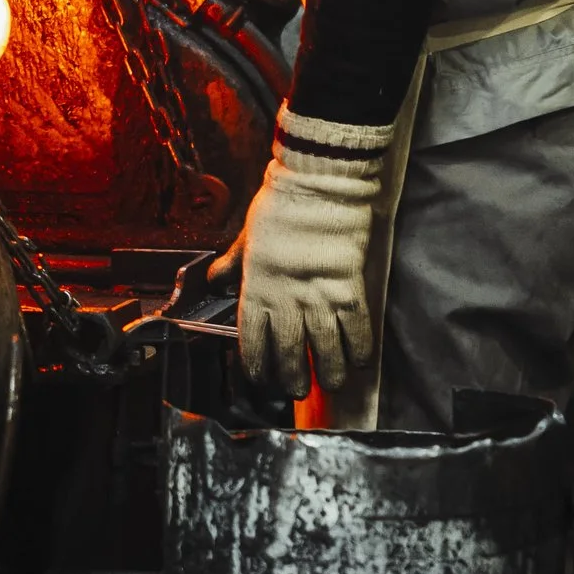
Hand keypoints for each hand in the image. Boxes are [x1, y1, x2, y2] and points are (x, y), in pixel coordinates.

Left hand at [237, 124, 390, 401]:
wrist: (319, 184)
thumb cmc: (280, 206)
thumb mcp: (247, 235)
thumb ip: (233, 264)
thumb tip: (215, 280)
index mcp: (257, 288)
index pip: (253, 341)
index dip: (257, 366)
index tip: (261, 378)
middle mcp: (286, 298)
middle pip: (290, 353)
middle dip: (292, 378)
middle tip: (295, 390)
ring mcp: (319, 295)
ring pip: (325, 350)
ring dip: (328, 372)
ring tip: (330, 382)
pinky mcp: (349, 287)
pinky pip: (356, 329)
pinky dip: (358, 350)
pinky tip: (358, 362)